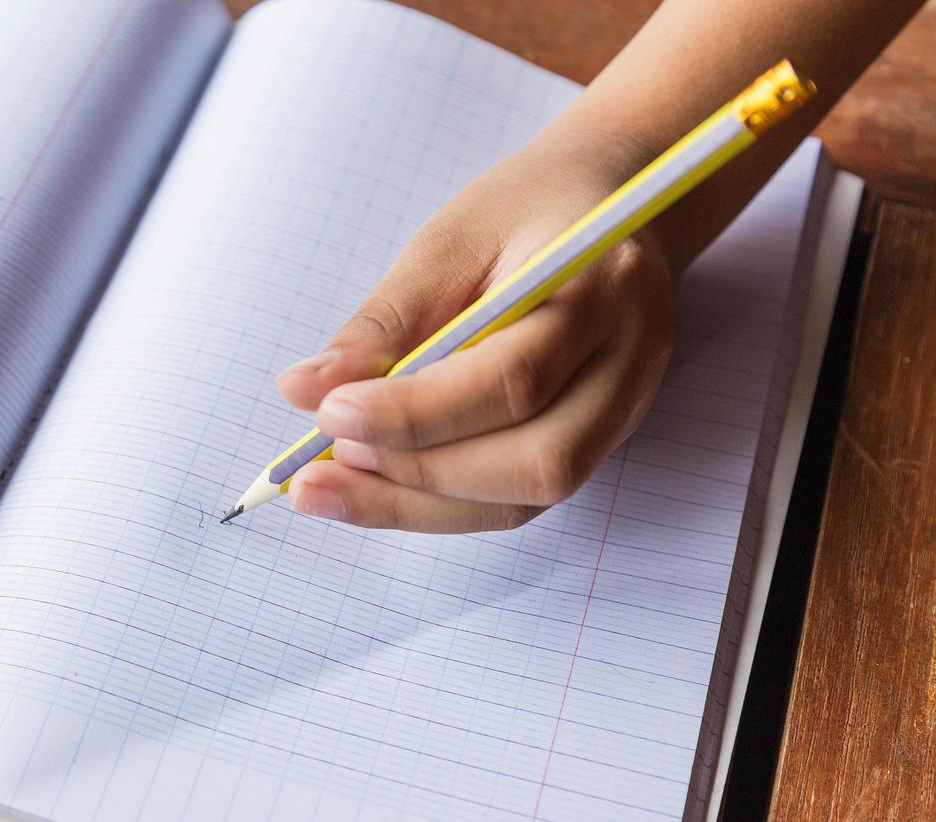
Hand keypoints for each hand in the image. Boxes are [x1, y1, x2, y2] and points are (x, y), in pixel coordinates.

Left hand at [276, 129, 677, 533]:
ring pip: (527, 496)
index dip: (415, 413)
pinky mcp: (595, 443)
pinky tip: (372, 486)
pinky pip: (514, 500)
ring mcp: (622, 412)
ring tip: (331, 485)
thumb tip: (306, 391)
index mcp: (601, 287)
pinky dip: (435, 504)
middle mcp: (629, 364)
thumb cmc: (527, 209)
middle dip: (416, 473)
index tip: (328, 414)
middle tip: (324, 462)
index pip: (512, 379)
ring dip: (417, 503)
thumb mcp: (449, 240)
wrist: (613, 204)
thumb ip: (385, 322)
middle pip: (535, 459)